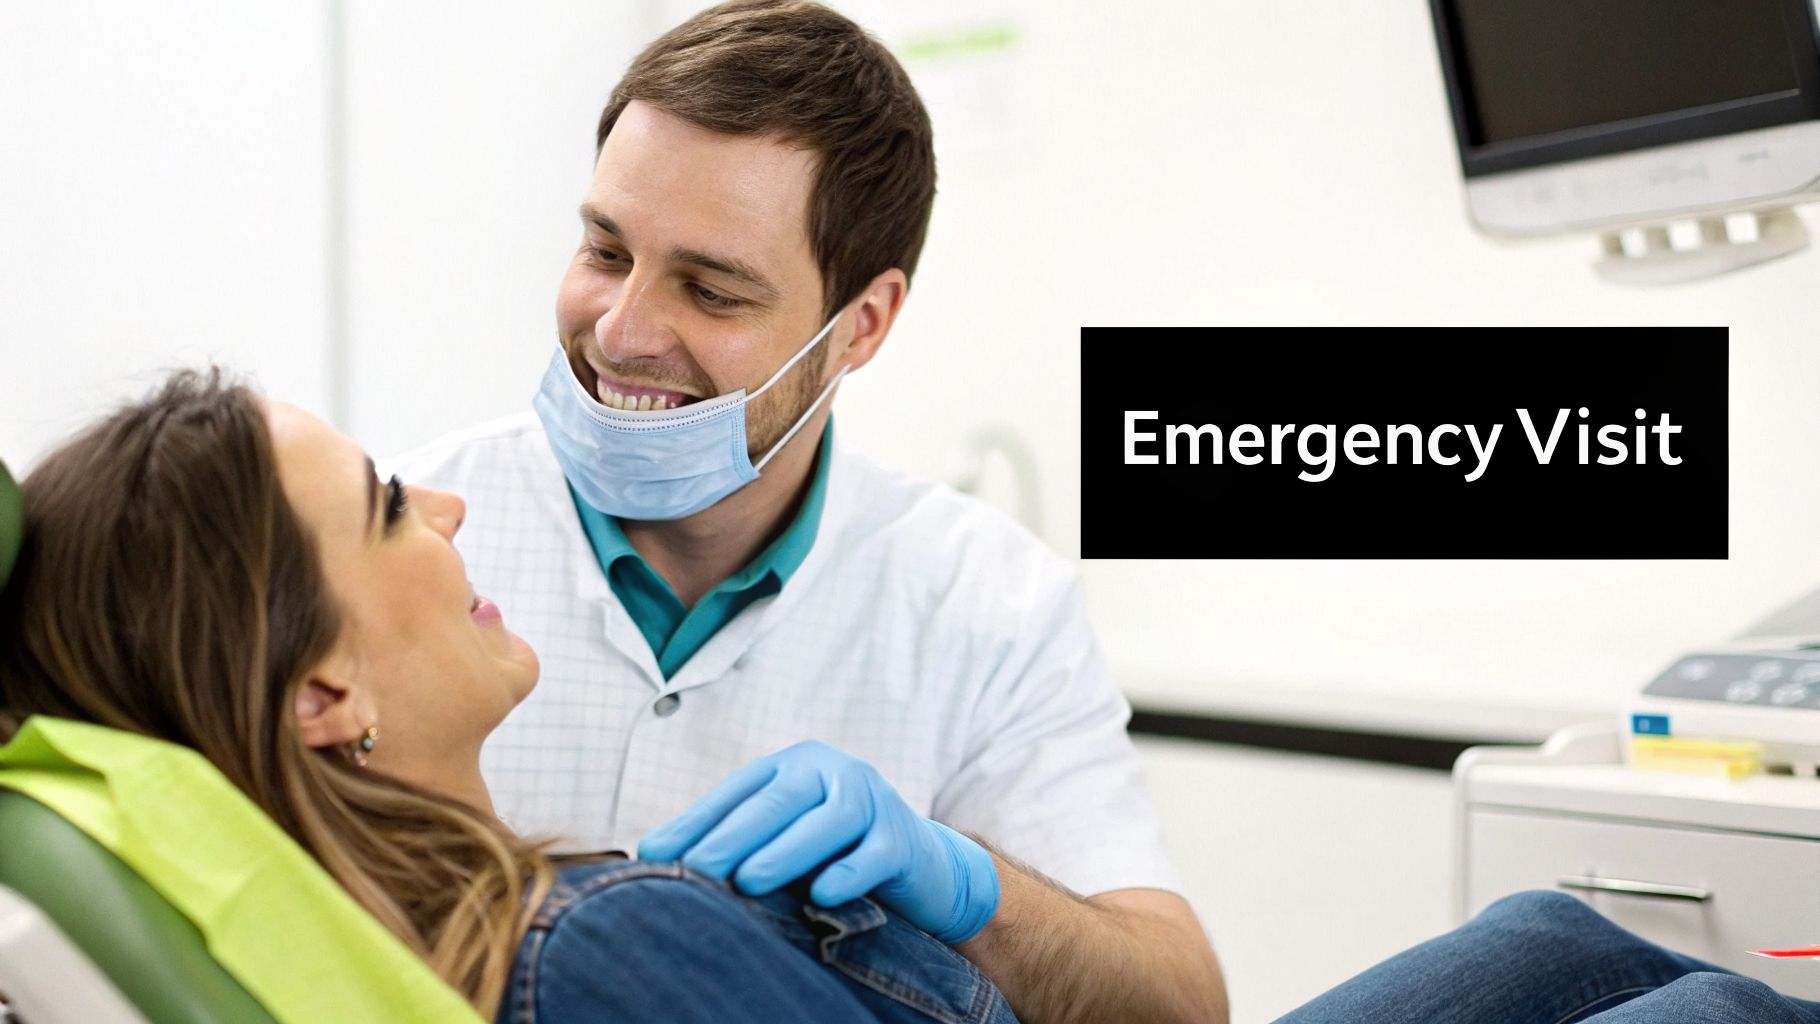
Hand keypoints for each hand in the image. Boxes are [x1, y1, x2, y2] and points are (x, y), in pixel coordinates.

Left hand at [637, 740, 999, 942]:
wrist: (922, 867)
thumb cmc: (836, 853)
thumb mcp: (786, 839)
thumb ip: (737, 842)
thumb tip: (656, 858)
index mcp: (796, 766)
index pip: (739, 791)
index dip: (697, 822)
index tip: (653, 856)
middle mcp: (834, 772)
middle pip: (781, 798)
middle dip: (733, 836)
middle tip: (695, 869)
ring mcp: (874, 800)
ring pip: (830, 819)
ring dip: (787, 851)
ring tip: (748, 882)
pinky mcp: (904, 838)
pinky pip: (876, 853)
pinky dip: (849, 873)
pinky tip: (822, 896)